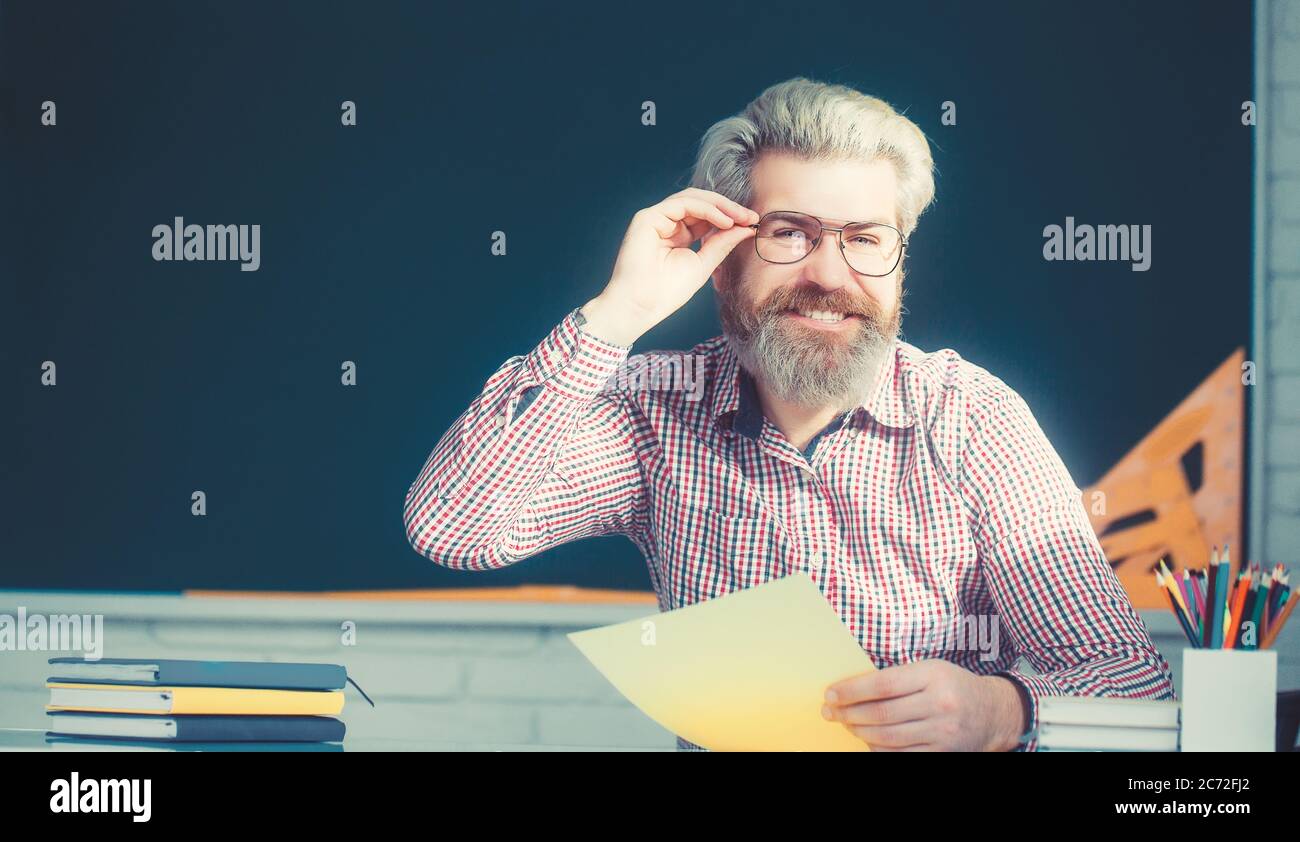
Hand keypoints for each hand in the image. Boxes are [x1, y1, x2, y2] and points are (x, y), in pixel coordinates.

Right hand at [581, 188, 758, 346]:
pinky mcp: (647, 218)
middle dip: (728, 207)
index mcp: (677, 234)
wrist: (640, 307)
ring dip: (720, 205)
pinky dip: (707, 209)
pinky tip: (724, 221)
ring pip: (692, 198)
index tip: (752, 222)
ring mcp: (655, 218)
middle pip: (700, 202)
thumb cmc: (666, 293)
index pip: (706, 216)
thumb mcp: (703, 264)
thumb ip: (722, 243)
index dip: (729, 216)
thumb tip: (747, 227)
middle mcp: (666, 223)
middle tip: (751, 216)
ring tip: (741, 217)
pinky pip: (682, 204)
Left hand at [822, 660, 1028, 750]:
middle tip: (830, 712)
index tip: (830, 694)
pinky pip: (901, 754)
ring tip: (846, 725)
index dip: (851, 690)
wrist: (993, 712)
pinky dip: (878, 748)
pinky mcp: (942, 752)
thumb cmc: (952, 685)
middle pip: (882, 713)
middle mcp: (940, 704)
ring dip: (859, 732)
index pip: (882, 685)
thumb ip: (897, 677)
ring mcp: (942, 732)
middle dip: (849, 714)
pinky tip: (867, 740)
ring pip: (888, 737)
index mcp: (933, 675)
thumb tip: (852, 689)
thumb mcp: (930, 669)